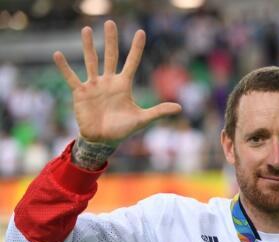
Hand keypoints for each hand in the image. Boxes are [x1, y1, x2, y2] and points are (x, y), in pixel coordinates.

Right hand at [53, 20, 180, 144]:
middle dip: (111, 40)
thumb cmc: (122, 130)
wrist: (103, 140)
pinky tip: (57, 54)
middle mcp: (109, 81)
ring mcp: (94, 86)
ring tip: (87, 30)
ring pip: (91, 61)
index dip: (137, 48)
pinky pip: (71, 78)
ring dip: (88, 46)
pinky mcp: (80, 93)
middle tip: (110, 23)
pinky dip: (64, 67)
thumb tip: (180, 108)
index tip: (141, 32)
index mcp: (124, 85)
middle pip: (111, 56)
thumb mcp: (142, 120)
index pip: (132, 62)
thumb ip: (158, 111)